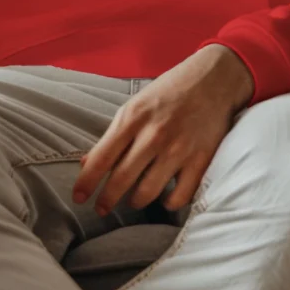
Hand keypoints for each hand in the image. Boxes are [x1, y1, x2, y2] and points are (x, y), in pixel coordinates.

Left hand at [73, 44, 253, 215]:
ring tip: (133, 200)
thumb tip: (87, 163)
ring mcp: (179, 149)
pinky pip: (180, 196)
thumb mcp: (135, 105)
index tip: (77, 197)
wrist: (212, 79)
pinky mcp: (201, 160)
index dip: (87, 182)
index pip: (102, 157)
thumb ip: (114, 135)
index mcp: (133, 117)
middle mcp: (154, 134)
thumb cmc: (168, 91)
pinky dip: (168, 203)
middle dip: (107, 199)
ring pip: (148, 192)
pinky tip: (164, 198)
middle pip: (122, 178)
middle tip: (100, 209)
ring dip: (136, 201)